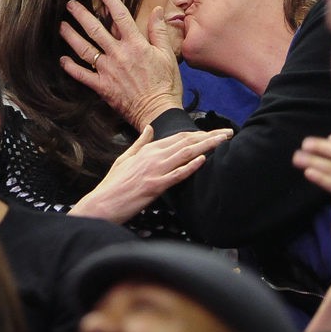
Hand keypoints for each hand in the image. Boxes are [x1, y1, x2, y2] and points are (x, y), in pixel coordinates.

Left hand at [60, 0, 182, 129]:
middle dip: (82, 15)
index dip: (110, 0)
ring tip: (61, 26)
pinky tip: (62, 59)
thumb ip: (159, 31)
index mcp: (136, 45)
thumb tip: (156, 11)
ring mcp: (108, 71)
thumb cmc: (166, 84)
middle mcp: (119, 54)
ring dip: (71, 36)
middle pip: (96, 30)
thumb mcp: (168, 54)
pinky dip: (71, 67)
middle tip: (70, 4)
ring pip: (85, 49)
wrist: (159, 112)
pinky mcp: (102, 87)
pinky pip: (82, 75)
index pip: (121, 16)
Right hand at [70, 125, 232, 223]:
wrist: (102, 203)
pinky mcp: (154, 187)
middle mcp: (153, 156)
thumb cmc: (114, 183)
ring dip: (206, 146)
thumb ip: (140, 143)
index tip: (215, 132)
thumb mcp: (125, 157)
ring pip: (185, 154)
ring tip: (223, 140)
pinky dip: (190, 166)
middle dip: (210, 136)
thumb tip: (149, 128)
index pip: (179, 137)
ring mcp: (155, 171)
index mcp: (148, 149)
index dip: (200, 133)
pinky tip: (202, 160)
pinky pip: (176, 175)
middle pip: (187, 142)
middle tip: (228, 133)